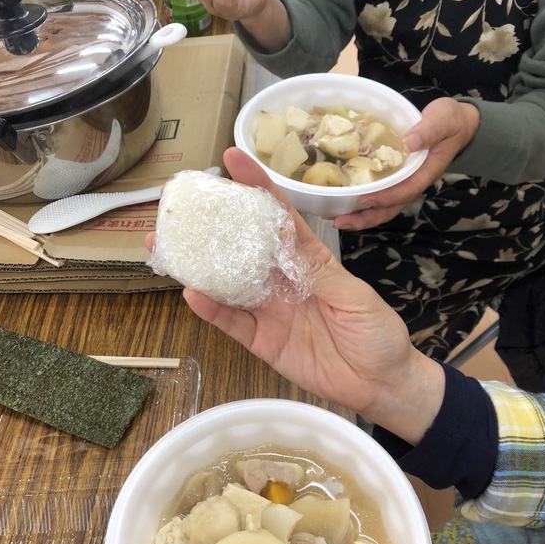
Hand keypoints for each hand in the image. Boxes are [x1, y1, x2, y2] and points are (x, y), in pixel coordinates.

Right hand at [146, 148, 443, 442]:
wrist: (379, 383)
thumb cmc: (376, 332)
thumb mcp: (353, 295)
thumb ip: (316, 271)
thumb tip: (283, 236)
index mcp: (309, 259)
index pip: (279, 216)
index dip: (256, 186)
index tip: (231, 160)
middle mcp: (282, 278)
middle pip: (242, 245)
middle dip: (213, 222)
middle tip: (180, 203)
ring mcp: (268, 309)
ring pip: (227, 281)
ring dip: (197, 264)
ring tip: (165, 244)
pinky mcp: (261, 340)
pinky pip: (231, 322)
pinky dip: (211, 309)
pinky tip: (191, 292)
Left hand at [334, 98, 479, 230]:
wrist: (458, 124)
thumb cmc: (450, 121)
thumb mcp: (443, 119)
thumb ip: (428, 130)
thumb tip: (409, 142)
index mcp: (426, 172)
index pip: (405, 191)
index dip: (385, 198)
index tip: (365, 200)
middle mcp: (414, 182)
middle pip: (391, 208)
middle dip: (366, 218)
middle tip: (340, 222)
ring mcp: (406, 182)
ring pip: (384, 206)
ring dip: (361, 216)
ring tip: (337, 219)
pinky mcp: (398, 178)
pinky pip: (380, 195)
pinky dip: (363, 203)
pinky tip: (344, 201)